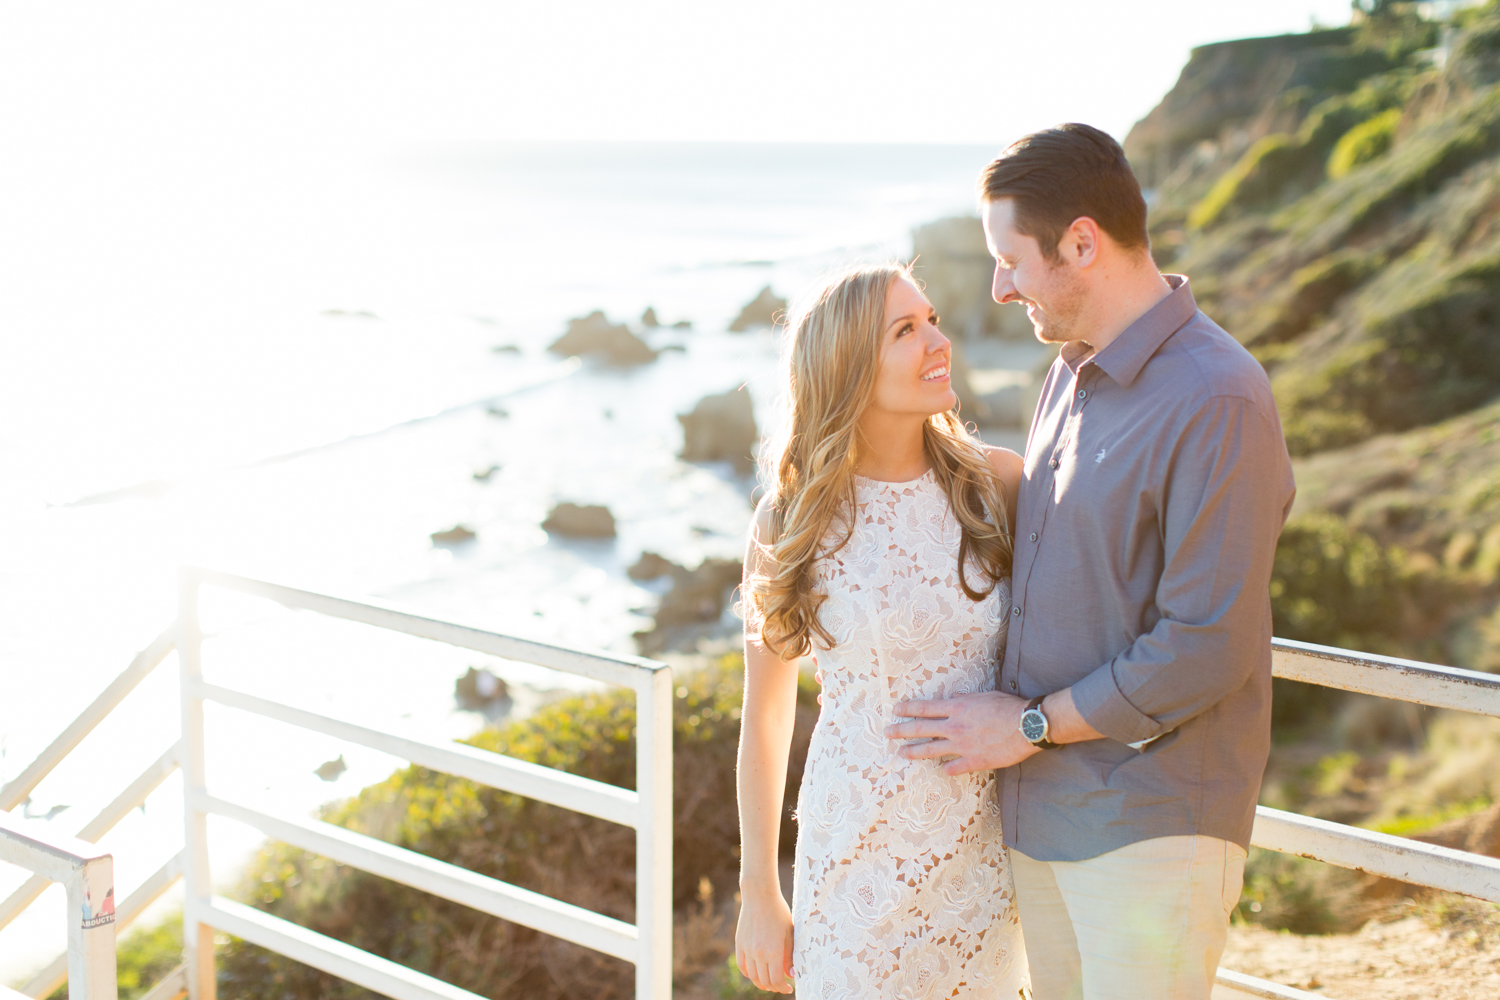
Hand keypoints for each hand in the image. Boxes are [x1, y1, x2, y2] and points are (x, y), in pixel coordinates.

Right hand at [735, 888, 794, 992]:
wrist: (760, 895)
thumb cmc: (779, 913)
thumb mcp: (790, 933)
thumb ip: (790, 956)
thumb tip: (791, 974)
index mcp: (774, 951)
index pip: (777, 980)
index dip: (783, 988)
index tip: (789, 989)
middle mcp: (759, 953)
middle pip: (764, 980)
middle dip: (774, 987)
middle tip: (781, 986)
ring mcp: (747, 949)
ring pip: (752, 976)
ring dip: (761, 983)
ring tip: (768, 983)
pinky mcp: (740, 943)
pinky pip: (742, 965)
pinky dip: (748, 973)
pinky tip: (755, 974)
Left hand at [884, 691, 1037, 773]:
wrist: (1026, 726)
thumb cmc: (1008, 707)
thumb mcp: (983, 696)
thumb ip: (965, 699)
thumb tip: (953, 697)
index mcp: (957, 708)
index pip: (925, 708)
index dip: (908, 709)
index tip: (895, 710)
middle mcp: (954, 726)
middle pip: (920, 729)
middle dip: (901, 731)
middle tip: (887, 732)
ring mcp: (962, 745)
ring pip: (930, 750)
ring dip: (913, 751)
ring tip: (901, 753)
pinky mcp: (973, 761)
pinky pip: (953, 768)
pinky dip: (947, 769)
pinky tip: (943, 771)